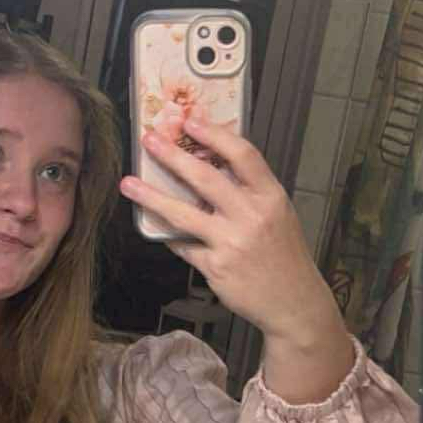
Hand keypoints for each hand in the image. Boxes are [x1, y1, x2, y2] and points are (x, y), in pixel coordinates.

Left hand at [121, 112, 354, 403]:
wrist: (294, 303)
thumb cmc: (283, 254)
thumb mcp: (278, 214)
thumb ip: (250, 191)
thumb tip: (211, 161)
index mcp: (271, 197)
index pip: (242, 155)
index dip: (214, 134)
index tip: (190, 120)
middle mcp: (252, 216)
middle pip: (206, 178)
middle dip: (173, 155)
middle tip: (150, 140)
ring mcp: (232, 243)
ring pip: (183, 214)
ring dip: (152, 196)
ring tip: (128, 183)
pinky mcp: (216, 267)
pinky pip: (183, 245)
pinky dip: (169, 234)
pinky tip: (153, 224)